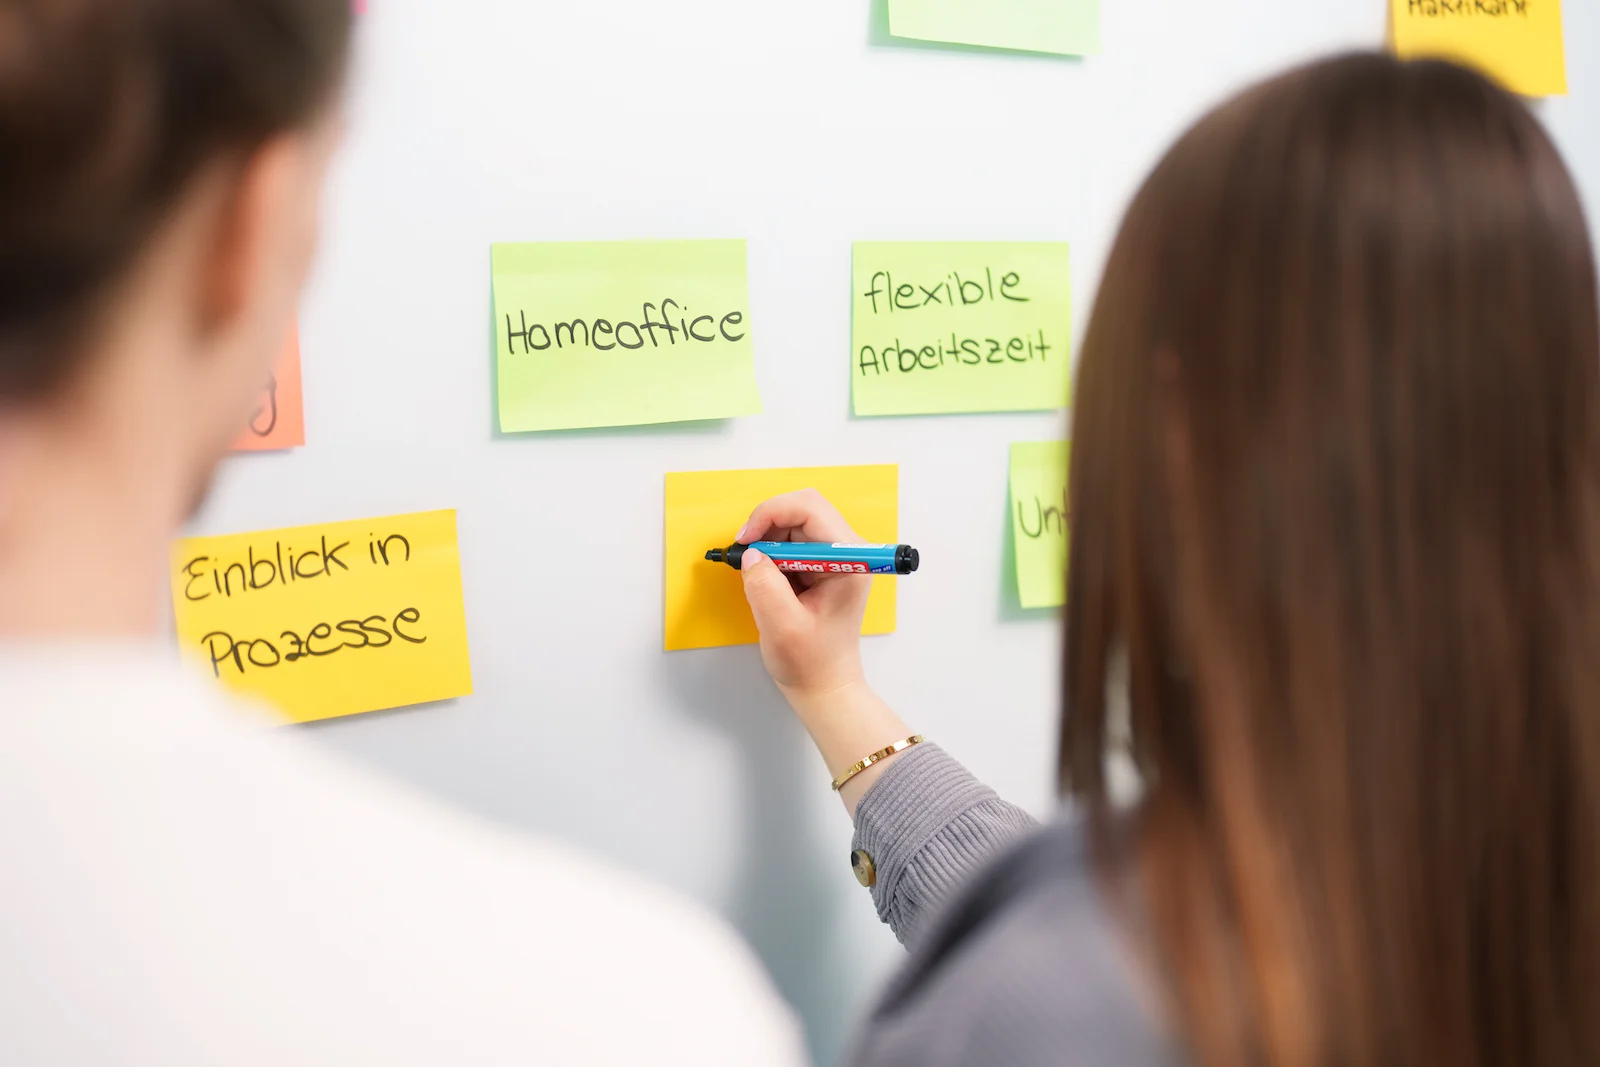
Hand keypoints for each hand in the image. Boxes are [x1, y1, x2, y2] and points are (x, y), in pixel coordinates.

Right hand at [735, 489, 870, 699]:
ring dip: (766, 540)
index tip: (746, 541)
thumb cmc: (811, 662)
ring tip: (755, 574)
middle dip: (766, 525)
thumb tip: (750, 554)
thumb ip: (765, 586)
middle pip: (801, 510)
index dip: (772, 514)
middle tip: (744, 553)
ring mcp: (834, 557)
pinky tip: (764, 578)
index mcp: (849, 562)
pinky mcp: (820, 565)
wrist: (824, 684)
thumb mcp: (782, 627)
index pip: (810, 509)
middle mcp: (846, 552)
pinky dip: (769, 552)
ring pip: (792, 523)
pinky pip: (789, 541)